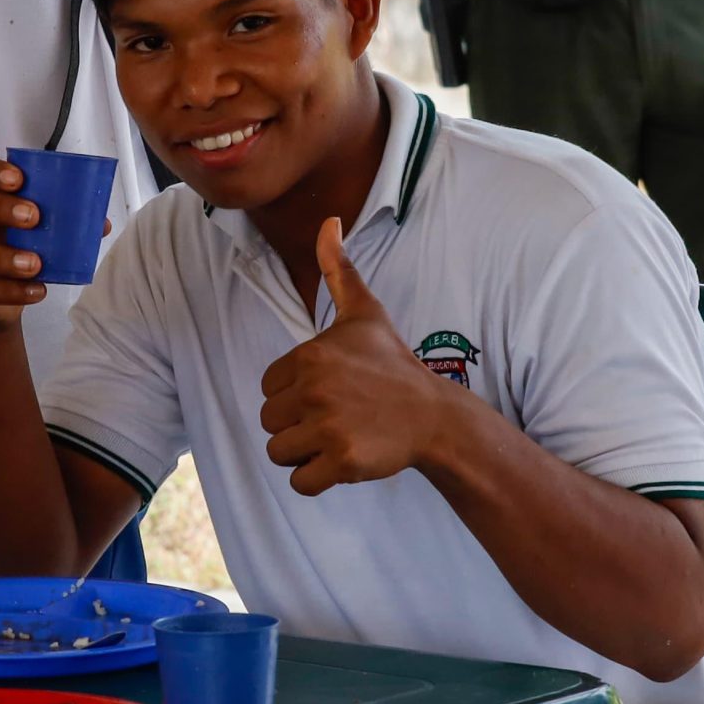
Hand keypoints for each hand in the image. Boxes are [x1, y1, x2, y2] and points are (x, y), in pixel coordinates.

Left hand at [258, 220, 450, 495]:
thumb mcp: (365, 313)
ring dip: (305, 453)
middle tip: (337, 418)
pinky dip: (317, 479)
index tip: (332, 391)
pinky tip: (344, 460)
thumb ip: (338, 269)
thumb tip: (329, 221)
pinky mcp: (342, 461)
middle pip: (269, 423)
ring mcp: (328, 427)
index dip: (295, 395)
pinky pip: (300, 482)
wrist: (434, 415)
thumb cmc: (394, 365)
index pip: (269, 389)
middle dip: (298, 427)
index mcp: (311, 355)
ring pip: (280, 453)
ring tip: (340, 437)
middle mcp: (315, 388)